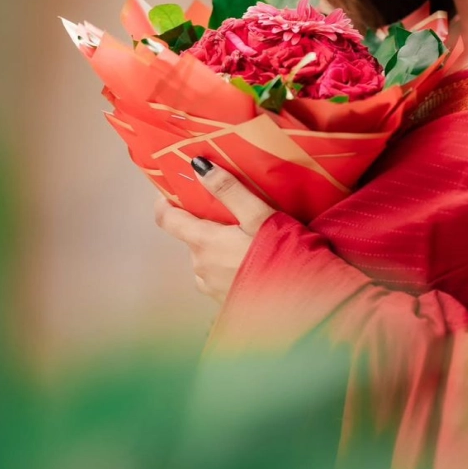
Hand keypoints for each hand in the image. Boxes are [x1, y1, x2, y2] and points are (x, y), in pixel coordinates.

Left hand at [153, 157, 276, 303]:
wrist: (302, 301)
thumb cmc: (282, 254)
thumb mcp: (259, 215)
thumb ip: (229, 190)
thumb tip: (198, 166)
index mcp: (204, 243)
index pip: (167, 219)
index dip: (165, 202)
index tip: (170, 192)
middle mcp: (200, 267)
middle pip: (191, 237)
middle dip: (204, 224)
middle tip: (229, 214)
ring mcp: (211, 287)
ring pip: (204, 258)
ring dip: (216, 247)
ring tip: (244, 239)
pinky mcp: (223, 302)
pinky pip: (216, 277)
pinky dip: (226, 266)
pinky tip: (249, 263)